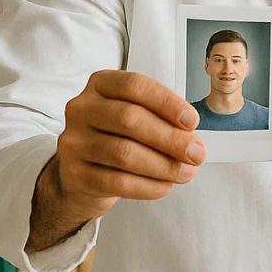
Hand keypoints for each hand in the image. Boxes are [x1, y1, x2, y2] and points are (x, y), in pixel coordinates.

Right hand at [27, 71, 205, 250]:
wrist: (81, 174)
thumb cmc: (117, 138)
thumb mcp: (136, 117)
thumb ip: (162, 121)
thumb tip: (192, 142)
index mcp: (100, 85)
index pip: (134, 86)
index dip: (167, 103)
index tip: (192, 121)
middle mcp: (82, 109)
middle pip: (129, 119)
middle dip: (170, 138)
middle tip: (197, 154)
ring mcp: (74, 141)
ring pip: (123, 153)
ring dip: (163, 165)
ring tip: (186, 173)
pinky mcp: (75, 173)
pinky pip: (116, 182)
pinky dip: (147, 186)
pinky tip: (165, 186)